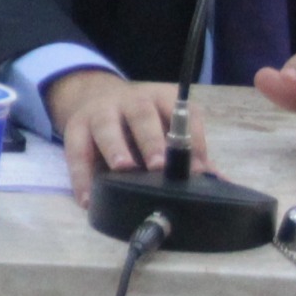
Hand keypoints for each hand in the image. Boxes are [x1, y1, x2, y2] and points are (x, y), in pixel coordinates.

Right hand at [44, 68, 191, 202]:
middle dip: (151, 140)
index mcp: (160, 98)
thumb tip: (220, 182)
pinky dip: (81, 176)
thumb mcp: (167, 128)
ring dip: (115, 147)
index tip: (199, 169)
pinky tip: (88, 198)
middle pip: (141, 114)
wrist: (93, 97)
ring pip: (106, 126)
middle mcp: (130, 100)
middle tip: (159, 165)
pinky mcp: (75, 128)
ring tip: (122, 168)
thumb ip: (191, 155)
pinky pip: (76, 151)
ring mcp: (100, 111)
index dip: (190, 139)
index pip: (180, 113)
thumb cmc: (142, 123)